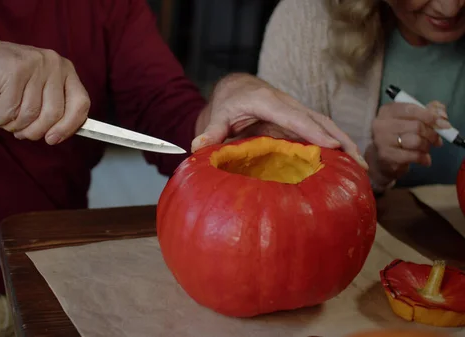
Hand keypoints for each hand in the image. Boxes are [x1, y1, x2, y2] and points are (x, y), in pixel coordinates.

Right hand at [0, 39, 89, 144]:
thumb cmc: (6, 81)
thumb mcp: (37, 92)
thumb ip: (51, 109)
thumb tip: (57, 137)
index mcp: (66, 71)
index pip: (81, 104)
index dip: (68, 127)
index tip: (52, 139)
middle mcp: (55, 64)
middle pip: (54, 114)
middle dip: (34, 131)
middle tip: (19, 131)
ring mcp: (36, 64)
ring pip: (31, 114)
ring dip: (13, 125)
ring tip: (3, 118)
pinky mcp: (16, 69)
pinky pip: (11, 109)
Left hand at [191, 73, 367, 168]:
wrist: (238, 88)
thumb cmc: (229, 101)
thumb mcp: (219, 114)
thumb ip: (211, 130)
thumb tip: (197, 146)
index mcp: (268, 102)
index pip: (294, 117)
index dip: (313, 131)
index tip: (332, 145)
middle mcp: (288, 105)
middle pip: (319, 121)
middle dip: (341, 140)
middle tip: (358, 164)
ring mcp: (297, 114)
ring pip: (325, 127)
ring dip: (345, 145)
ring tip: (361, 170)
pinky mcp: (300, 123)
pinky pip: (320, 134)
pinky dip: (336, 147)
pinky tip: (347, 166)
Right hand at [367, 100, 448, 180]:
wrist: (381, 157)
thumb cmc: (399, 134)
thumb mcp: (412, 118)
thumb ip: (429, 112)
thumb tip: (442, 118)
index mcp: (387, 111)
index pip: (411, 109)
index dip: (430, 116)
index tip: (443, 124)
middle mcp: (381, 124)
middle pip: (416, 126)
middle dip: (432, 134)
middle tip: (436, 140)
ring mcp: (382, 141)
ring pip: (416, 141)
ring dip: (427, 146)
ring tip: (426, 148)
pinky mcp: (386, 156)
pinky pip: (413, 156)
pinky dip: (423, 158)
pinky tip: (423, 159)